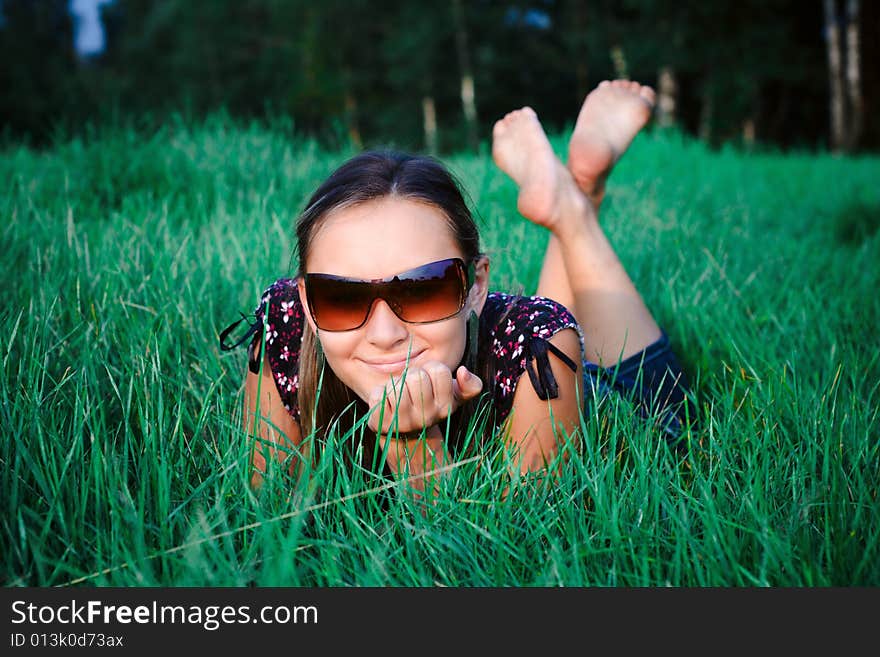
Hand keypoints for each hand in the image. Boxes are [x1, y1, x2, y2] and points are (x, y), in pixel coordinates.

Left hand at [367, 361, 482, 434]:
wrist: (404, 432)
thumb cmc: (428, 403)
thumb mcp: (453, 396)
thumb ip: (469, 385)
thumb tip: (464, 371)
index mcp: (446, 408)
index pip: (439, 370)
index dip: (431, 370)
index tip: (429, 381)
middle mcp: (427, 418)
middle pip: (416, 376)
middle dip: (411, 375)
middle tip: (411, 388)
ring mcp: (404, 423)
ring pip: (396, 386)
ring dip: (395, 385)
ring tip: (399, 395)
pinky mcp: (382, 424)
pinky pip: (378, 395)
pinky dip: (380, 393)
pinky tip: (386, 403)